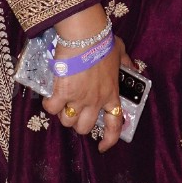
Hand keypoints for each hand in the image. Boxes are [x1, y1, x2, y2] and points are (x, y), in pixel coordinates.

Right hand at [45, 31, 127, 153]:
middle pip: (84, 128)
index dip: (109, 140)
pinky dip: (49, 105)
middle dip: (78, 123)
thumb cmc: (103, 42)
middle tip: (74, 111)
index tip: (103, 147)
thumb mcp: (121, 52)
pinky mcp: (63, 92)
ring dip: (63, 115)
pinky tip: (49, 98)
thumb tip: (132, 67)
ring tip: (61, 103)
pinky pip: (52, 109)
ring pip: (67, 121)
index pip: (114, 125)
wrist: (86, 35)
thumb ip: (126, 63)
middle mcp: (95, 101)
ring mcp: (79, 98)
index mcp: (111, 94)